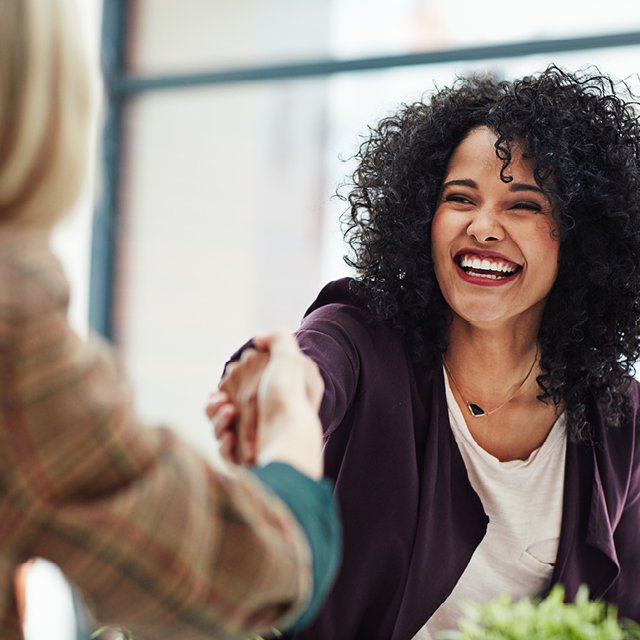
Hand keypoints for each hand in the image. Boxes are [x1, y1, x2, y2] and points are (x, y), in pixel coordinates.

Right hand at [207, 331, 324, 478]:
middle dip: (217, 402)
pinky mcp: (246, 462)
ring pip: (220, 429)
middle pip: (225, 408)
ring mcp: (255, 443)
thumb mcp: (289, 358)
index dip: (230, 384)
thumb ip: (277, 338)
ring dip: (217, 419)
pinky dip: (224, 443)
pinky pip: (225, 451)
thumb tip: (258, 338)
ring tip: (228, 413)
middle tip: (222, 401)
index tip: (226, 381)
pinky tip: (231, 437)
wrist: (288, 440)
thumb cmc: (288, 398)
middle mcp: (265, 421)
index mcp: (274, 399)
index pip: (242, 389)